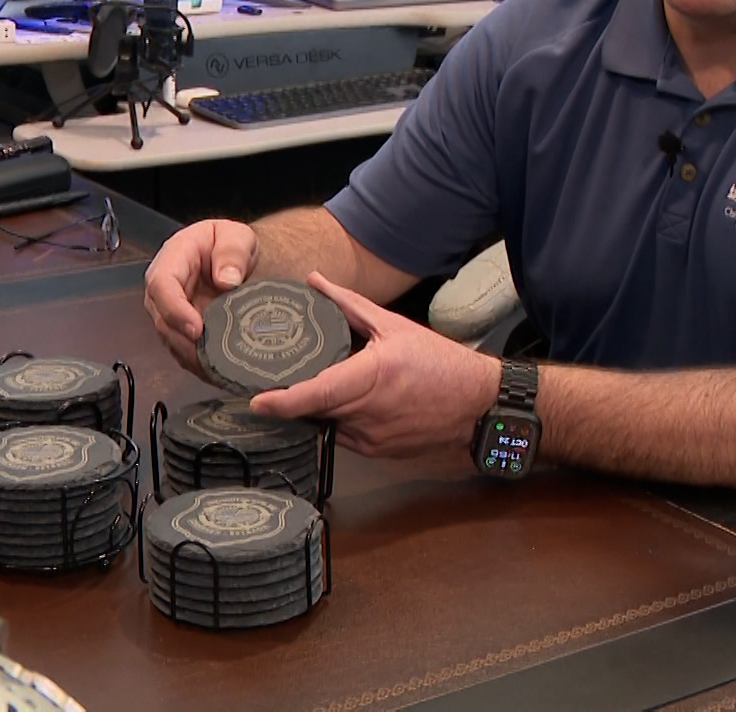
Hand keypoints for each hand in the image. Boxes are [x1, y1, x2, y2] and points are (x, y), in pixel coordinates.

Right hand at [143, 219, 257, 371]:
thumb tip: (227, 280)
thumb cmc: (231, 243)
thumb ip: (233, 252)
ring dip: (192, 356)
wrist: (235, 258)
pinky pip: (182, 351)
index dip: (175, 310)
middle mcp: (164, 288)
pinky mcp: (179, 329)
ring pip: (171, 340)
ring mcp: (169, 311)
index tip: (196, 328)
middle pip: (162, 319)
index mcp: (173, 258)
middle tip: (211, 357)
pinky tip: (218, 369)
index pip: (162, 285)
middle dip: (184, 341)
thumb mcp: (237, 236)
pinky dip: (198, 363)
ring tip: (217, 366)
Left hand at [250, 273, 499, 458]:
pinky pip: (344, 436)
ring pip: (327, 425)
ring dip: (317, 410)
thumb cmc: (441, 364)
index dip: (281, 402)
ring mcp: (373, 439)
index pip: (315, 395)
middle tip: (274, 381)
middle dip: (293, 399)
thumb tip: (316, 281)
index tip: (256, 401)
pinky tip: (343, 404)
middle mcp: (368, 414)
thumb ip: (350, 304)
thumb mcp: (394, 326)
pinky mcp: (378, 453)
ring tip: (313, 388)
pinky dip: (338, 420)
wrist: (479, 407)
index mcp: (371, 378)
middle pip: (314, 411)